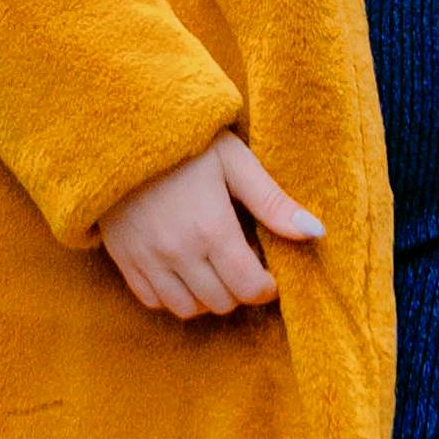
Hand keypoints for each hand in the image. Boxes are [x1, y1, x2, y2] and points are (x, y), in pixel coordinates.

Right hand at [99, 132, 325, 323]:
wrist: (121, 129)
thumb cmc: (187, 142)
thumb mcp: (235, 162)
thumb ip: (273, 202)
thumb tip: (316, 233)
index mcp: (211, 229)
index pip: (249, 288)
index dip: (266, 288)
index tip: (269, 274)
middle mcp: (178, 253)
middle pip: (221, 303)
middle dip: (240, 290)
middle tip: (243, 266)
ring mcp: (147, 259)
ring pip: (187, 309)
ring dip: (207, 297)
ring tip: (214, 270)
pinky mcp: (123, 259)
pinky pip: (152, 301)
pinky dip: (172, 295)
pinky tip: (183, 270)